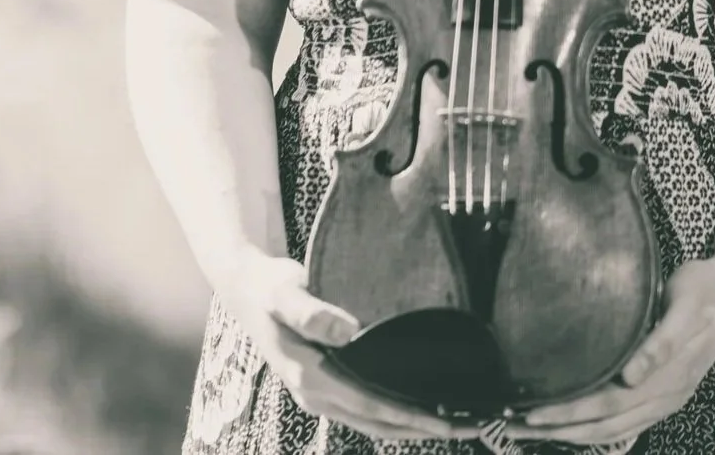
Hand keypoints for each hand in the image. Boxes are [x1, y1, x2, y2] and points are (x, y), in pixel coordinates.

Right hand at [216, 253, 481, 444]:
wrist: (244, 287)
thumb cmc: (268, 285)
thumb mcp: (284, 292)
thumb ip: (311, 313)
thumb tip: (348, 331)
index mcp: (310, 376)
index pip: (371, 405)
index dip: (411, 416)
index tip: (447, 422)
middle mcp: (315, 394)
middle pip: (378, 423)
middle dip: (423, 428)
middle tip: (470, 427)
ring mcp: (318, 394)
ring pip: (373, 422)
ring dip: (412, 426)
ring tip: (455, 423)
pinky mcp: (324, 386)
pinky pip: (365, 410)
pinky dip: (395, 415)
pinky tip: (419, 408)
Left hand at [497, 258, 714, 446]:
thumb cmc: (702, 291)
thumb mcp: (686, 304)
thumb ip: (662, 341)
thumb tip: (631, 376)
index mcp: (669, 376)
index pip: (609, 403)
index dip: (571, 412)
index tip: (534, 411)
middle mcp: (668, 396)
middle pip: (607, 424)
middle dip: (562, 429)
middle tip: (519, 426)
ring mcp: (668, 401)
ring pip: (616, 431)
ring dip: (576, 436)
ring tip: (538, 433)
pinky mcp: (666, 398)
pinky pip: (627, 426)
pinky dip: (598, 433)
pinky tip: (575, 430)